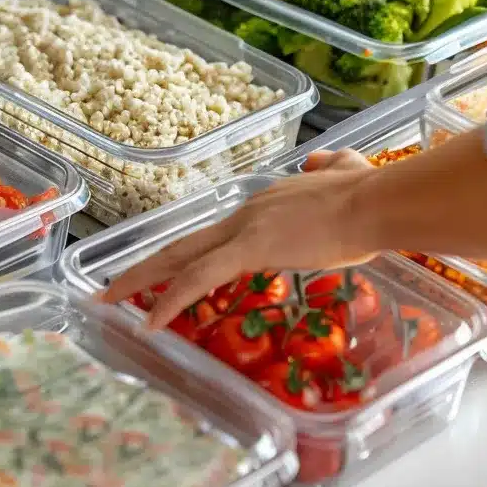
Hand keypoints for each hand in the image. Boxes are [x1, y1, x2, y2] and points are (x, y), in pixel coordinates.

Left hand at [101, 149, 380, 327]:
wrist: (377, 201)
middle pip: (182, 244)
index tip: (168, 273)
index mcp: (264, 206)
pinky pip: (199, 277)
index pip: (215, 236)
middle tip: (109, 288)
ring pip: (179, 258)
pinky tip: (151, 322)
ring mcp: (245, 228)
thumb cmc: (371, 196)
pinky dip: (171, 299)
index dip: (186, 255)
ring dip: (140, 282)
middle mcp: (246, 213)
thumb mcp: (347, 176)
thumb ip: (333, 168)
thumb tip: (326, 165)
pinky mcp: (251, 247)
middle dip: (143, 267)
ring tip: (109, 303)